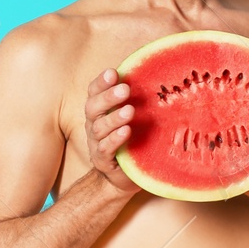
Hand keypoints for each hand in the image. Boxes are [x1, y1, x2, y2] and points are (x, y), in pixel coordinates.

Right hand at [83, 68, 140, 193]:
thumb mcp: (132, 116)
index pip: (94, 92)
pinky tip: (126, 131)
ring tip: (129, 111)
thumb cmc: (130, 138)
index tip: (113, 72)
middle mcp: (93, 124)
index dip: (101, 82)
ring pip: (99, 128)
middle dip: (108, 97)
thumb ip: (135, 98)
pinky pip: (105, 148)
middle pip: (93, 107)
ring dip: (114, 118)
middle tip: (125, 89)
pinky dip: (115, 139)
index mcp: (99, 110)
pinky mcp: (102, 159)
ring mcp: (95, 142)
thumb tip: (155, 74)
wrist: (123, 174)